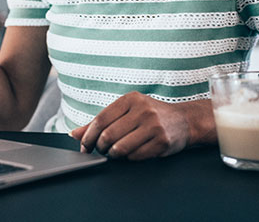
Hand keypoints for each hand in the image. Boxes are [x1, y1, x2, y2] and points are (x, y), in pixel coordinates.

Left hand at [70, 92, 193, 160]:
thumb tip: (74, 134)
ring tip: (113, 153)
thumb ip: (100, 122)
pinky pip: (135, 156)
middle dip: (99, 147)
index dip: (88, 135)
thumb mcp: (126, 111)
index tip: (84, 145)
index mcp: (130, 99)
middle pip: (108, 135)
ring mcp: (154, 126)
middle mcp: (142, 110)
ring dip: (112, 155)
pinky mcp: (162, 142)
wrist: (184, 120)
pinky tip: (129, 154)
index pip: (100, 119)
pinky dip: (128, 159)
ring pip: (121, 148)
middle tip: (99, 150)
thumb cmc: (149, 114)